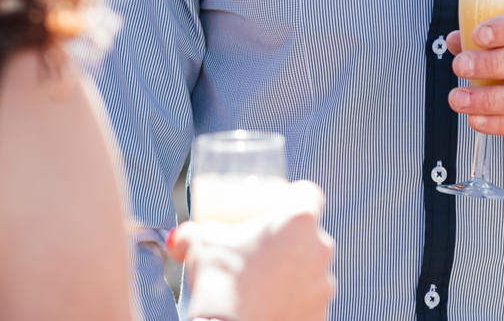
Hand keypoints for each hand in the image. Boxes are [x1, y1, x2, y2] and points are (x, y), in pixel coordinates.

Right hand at [169, 180, 335, 320]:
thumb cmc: (220, 280)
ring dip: (293, 274)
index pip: (308, 194)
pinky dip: (294, 304)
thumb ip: (193, 234)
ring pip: (311, 270)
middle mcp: (320, 248)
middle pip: (310, 235)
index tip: (274, 207)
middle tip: (261, 249)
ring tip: (262, 284)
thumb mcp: (202, 244)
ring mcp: (325, 285)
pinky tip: (269, 308)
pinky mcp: (322, 315)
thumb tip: (179, 238)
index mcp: (299, 219)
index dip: (292, 198)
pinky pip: (310, 302)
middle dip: (289, 241)